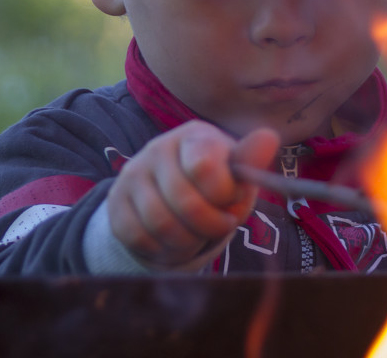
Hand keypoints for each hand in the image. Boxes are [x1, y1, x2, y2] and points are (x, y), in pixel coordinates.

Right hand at [106, 121, 279, 269]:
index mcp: (195, 136)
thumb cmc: (216, 184)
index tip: (231, 201)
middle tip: (218, 226)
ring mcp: (133, 173)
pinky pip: (138, 237)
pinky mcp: (116, 201)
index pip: (204, 168)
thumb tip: (269, 138)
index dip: (223, 196)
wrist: (173, 198)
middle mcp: (159, 148)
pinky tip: (173, 241)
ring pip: (161, 224)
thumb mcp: (237, 174)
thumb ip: (250, 161)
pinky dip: (162, 249)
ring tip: (197, 236)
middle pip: (185, 203)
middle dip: (210, 227)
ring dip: (187, 242)